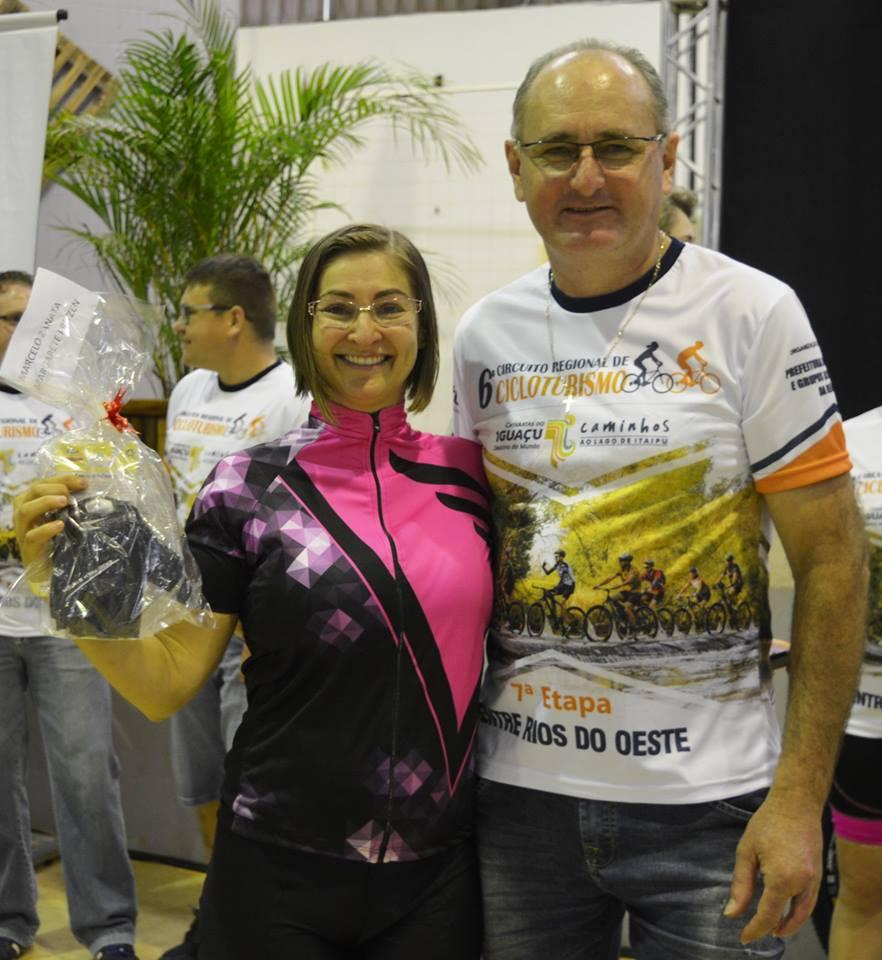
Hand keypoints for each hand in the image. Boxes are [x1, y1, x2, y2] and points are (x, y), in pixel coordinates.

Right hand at [13, 475, 87, 568]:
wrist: (52, 570)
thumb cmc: (59, 540)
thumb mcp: (64, 517)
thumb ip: (70, 503)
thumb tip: (87, 486)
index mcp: (31, 502)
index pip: (43, 483)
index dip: (62, 479)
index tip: (83, 482)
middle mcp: (24, 514)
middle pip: (32, 491)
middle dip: (53, 488)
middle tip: (71, 494)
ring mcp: (24, 531)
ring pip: (25, 510)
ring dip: (46, 502)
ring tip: (65, 502)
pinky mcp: (29, 549)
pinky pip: (32, 536)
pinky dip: (46, 529)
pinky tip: (60, 525)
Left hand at [724, 790, 820, 942]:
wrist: (796, 804)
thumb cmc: (766, 823)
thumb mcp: (746, 852)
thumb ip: (741, 885)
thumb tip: (732, 913)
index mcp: (781, 879)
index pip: (768, 916)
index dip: (755, 929)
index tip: (743, 937)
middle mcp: (802, 884)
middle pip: (786, 918)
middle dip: (771, 928)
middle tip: (755, 931)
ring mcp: (814, 881)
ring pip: (802, 913)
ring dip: (788, 924)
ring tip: (772, 927)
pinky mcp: (819, 875)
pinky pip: (810, 901)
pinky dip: (799, 911)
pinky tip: (787, 910)